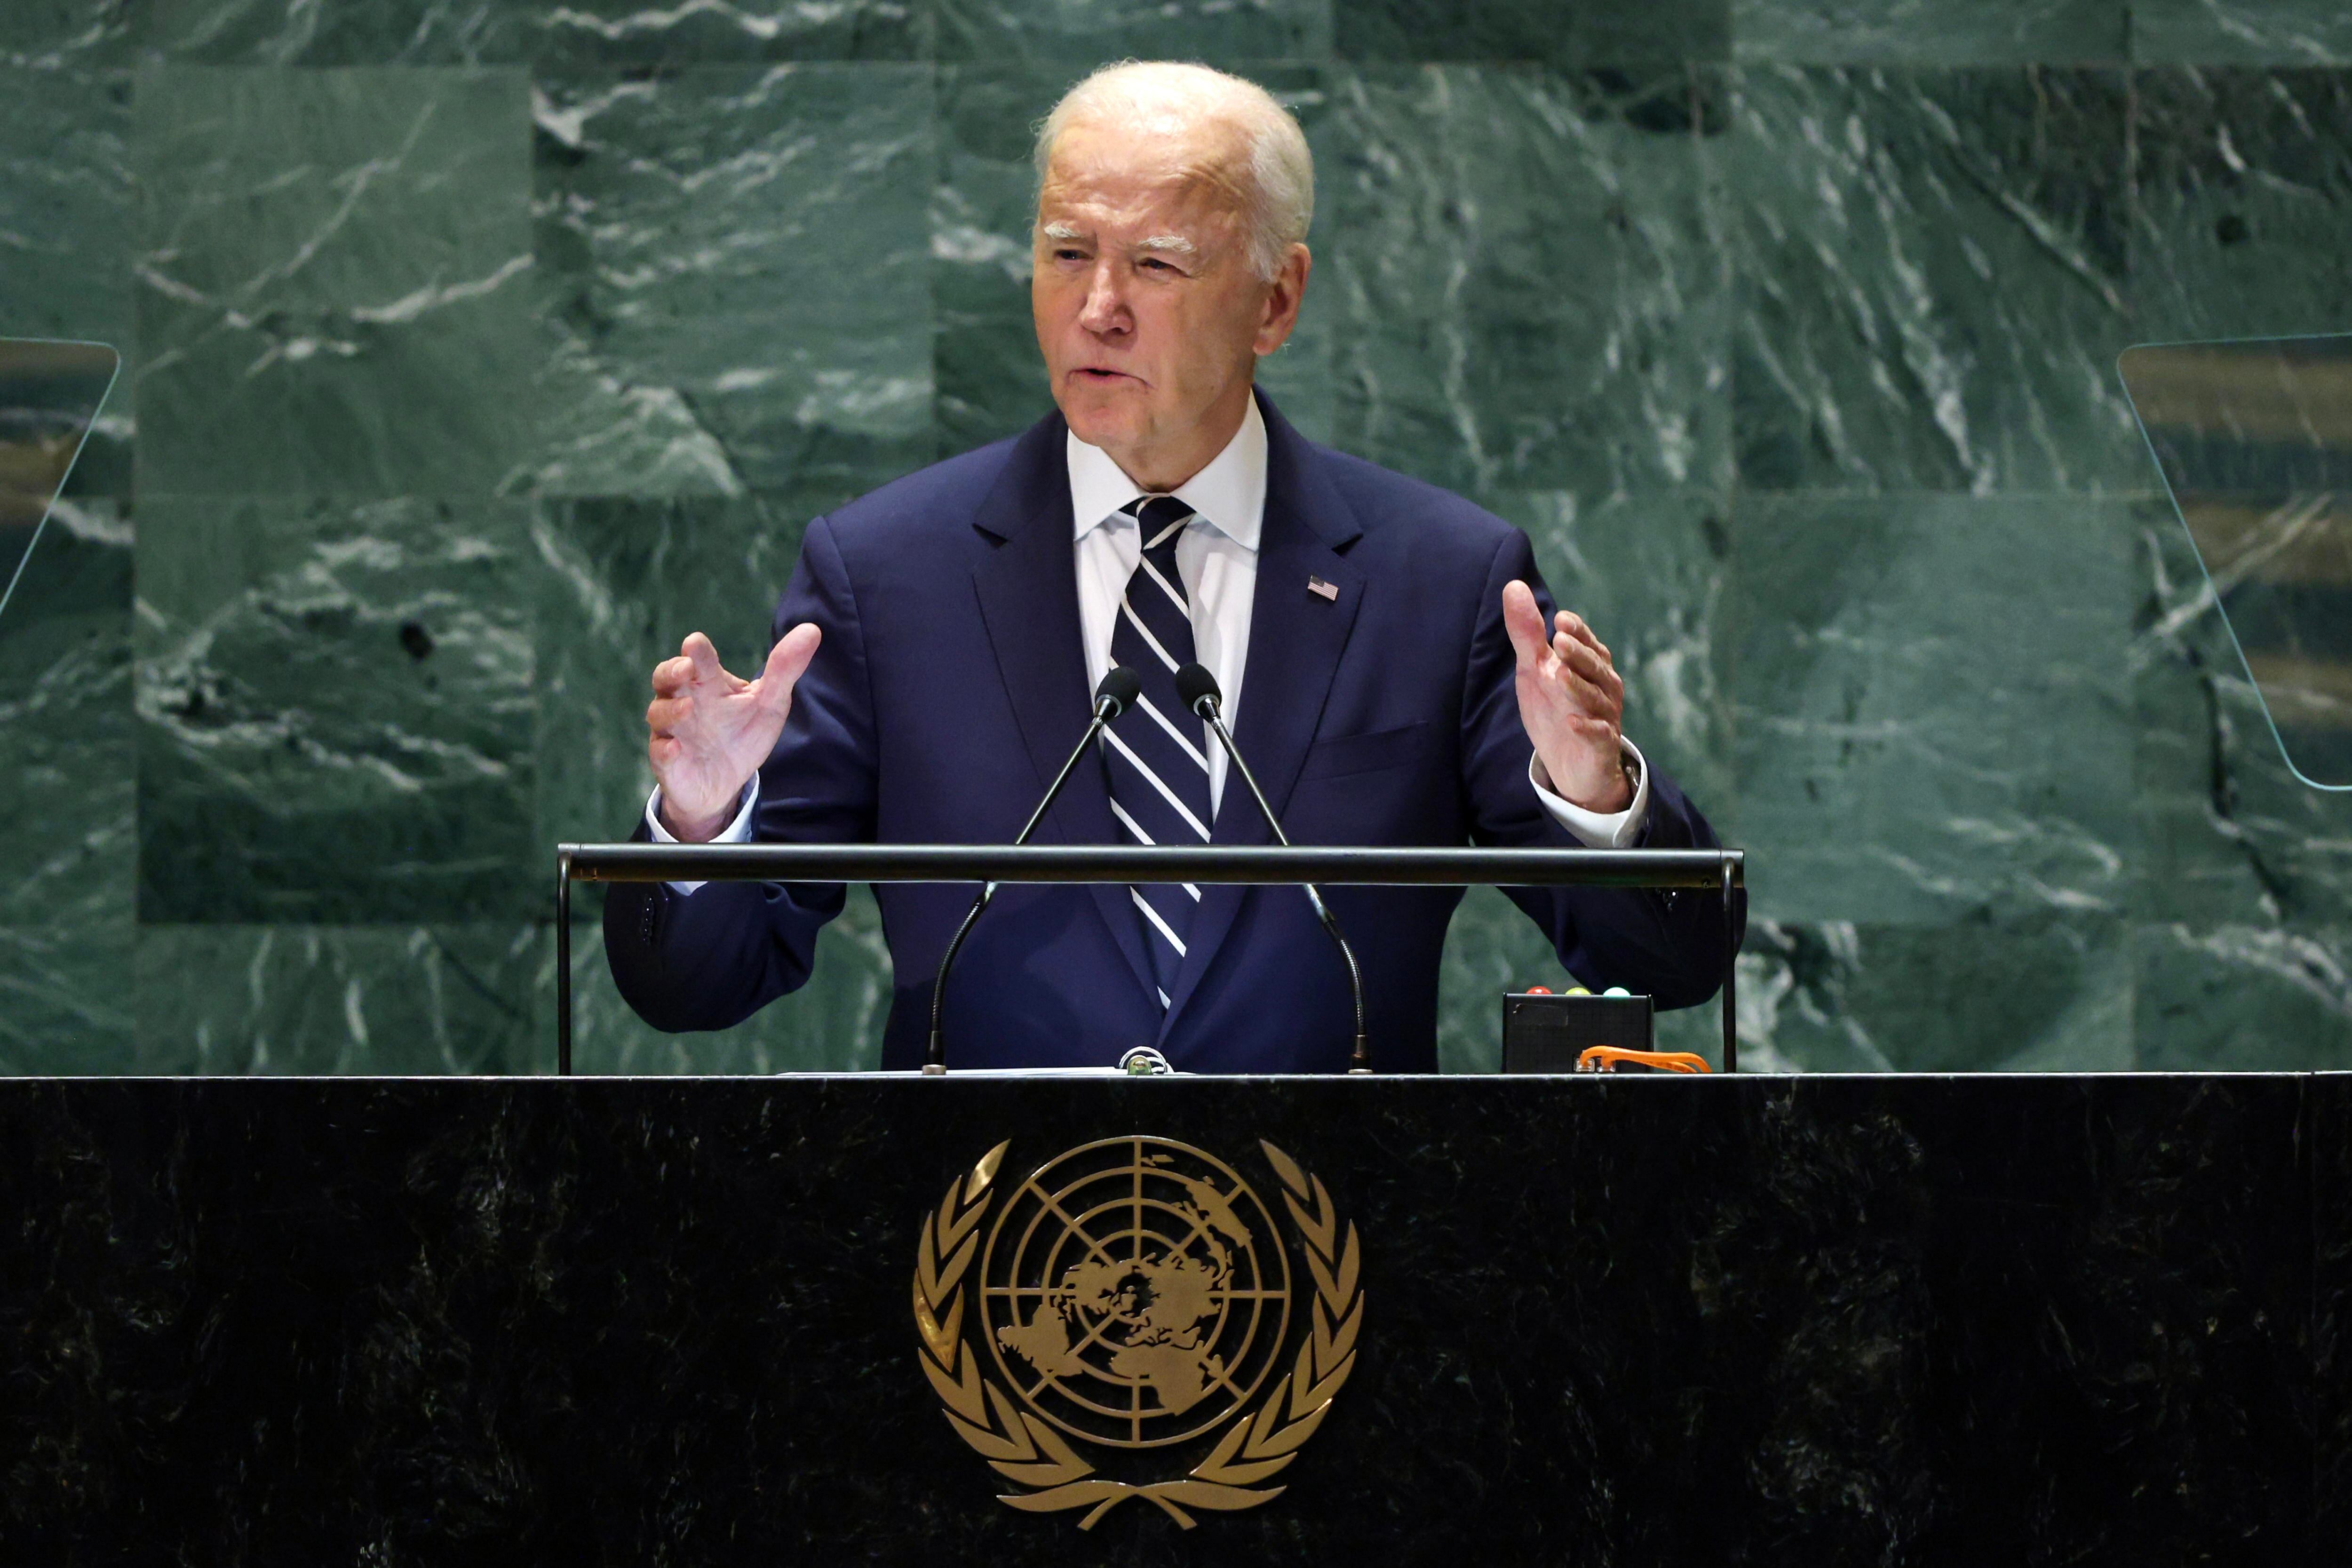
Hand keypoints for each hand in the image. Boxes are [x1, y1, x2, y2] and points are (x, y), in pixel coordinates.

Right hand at [646, 625, 821, 840]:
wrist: (726, 782)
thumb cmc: (743, 734)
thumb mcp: (770, 702)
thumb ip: (785, 668)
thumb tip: (813, 629)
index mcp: (707, 683)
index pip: (698, 661)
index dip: (696, 651)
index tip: (695, 642)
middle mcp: (684, 701)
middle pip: (665, 678)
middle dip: (671, 671)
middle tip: (685, 668)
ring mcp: (672, 730)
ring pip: (659, 713)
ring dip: (671, 710)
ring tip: (689, 709)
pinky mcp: (666, 760)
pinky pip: (659, 753)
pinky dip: (665, 750)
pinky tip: (675, 749)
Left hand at [1502, 580, 1630, 813]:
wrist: (1571, 763)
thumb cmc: (1555, 706)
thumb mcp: (1535, 668)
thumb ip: (1527, 632)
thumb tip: (1513, 585)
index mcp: (1590, 663)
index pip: (1586, 641)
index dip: (1576, 631)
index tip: (1559, 620)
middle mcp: (1604, 685)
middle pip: (1594, 666)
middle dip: (1578, 654)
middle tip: (1560, 641)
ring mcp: (1605, 715)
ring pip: (1595, 698)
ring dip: (1578, 687)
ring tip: (1559, 675)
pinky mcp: (1601, 745)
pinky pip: (1598, 735)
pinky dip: (1586, 729)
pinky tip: (1571, 723)